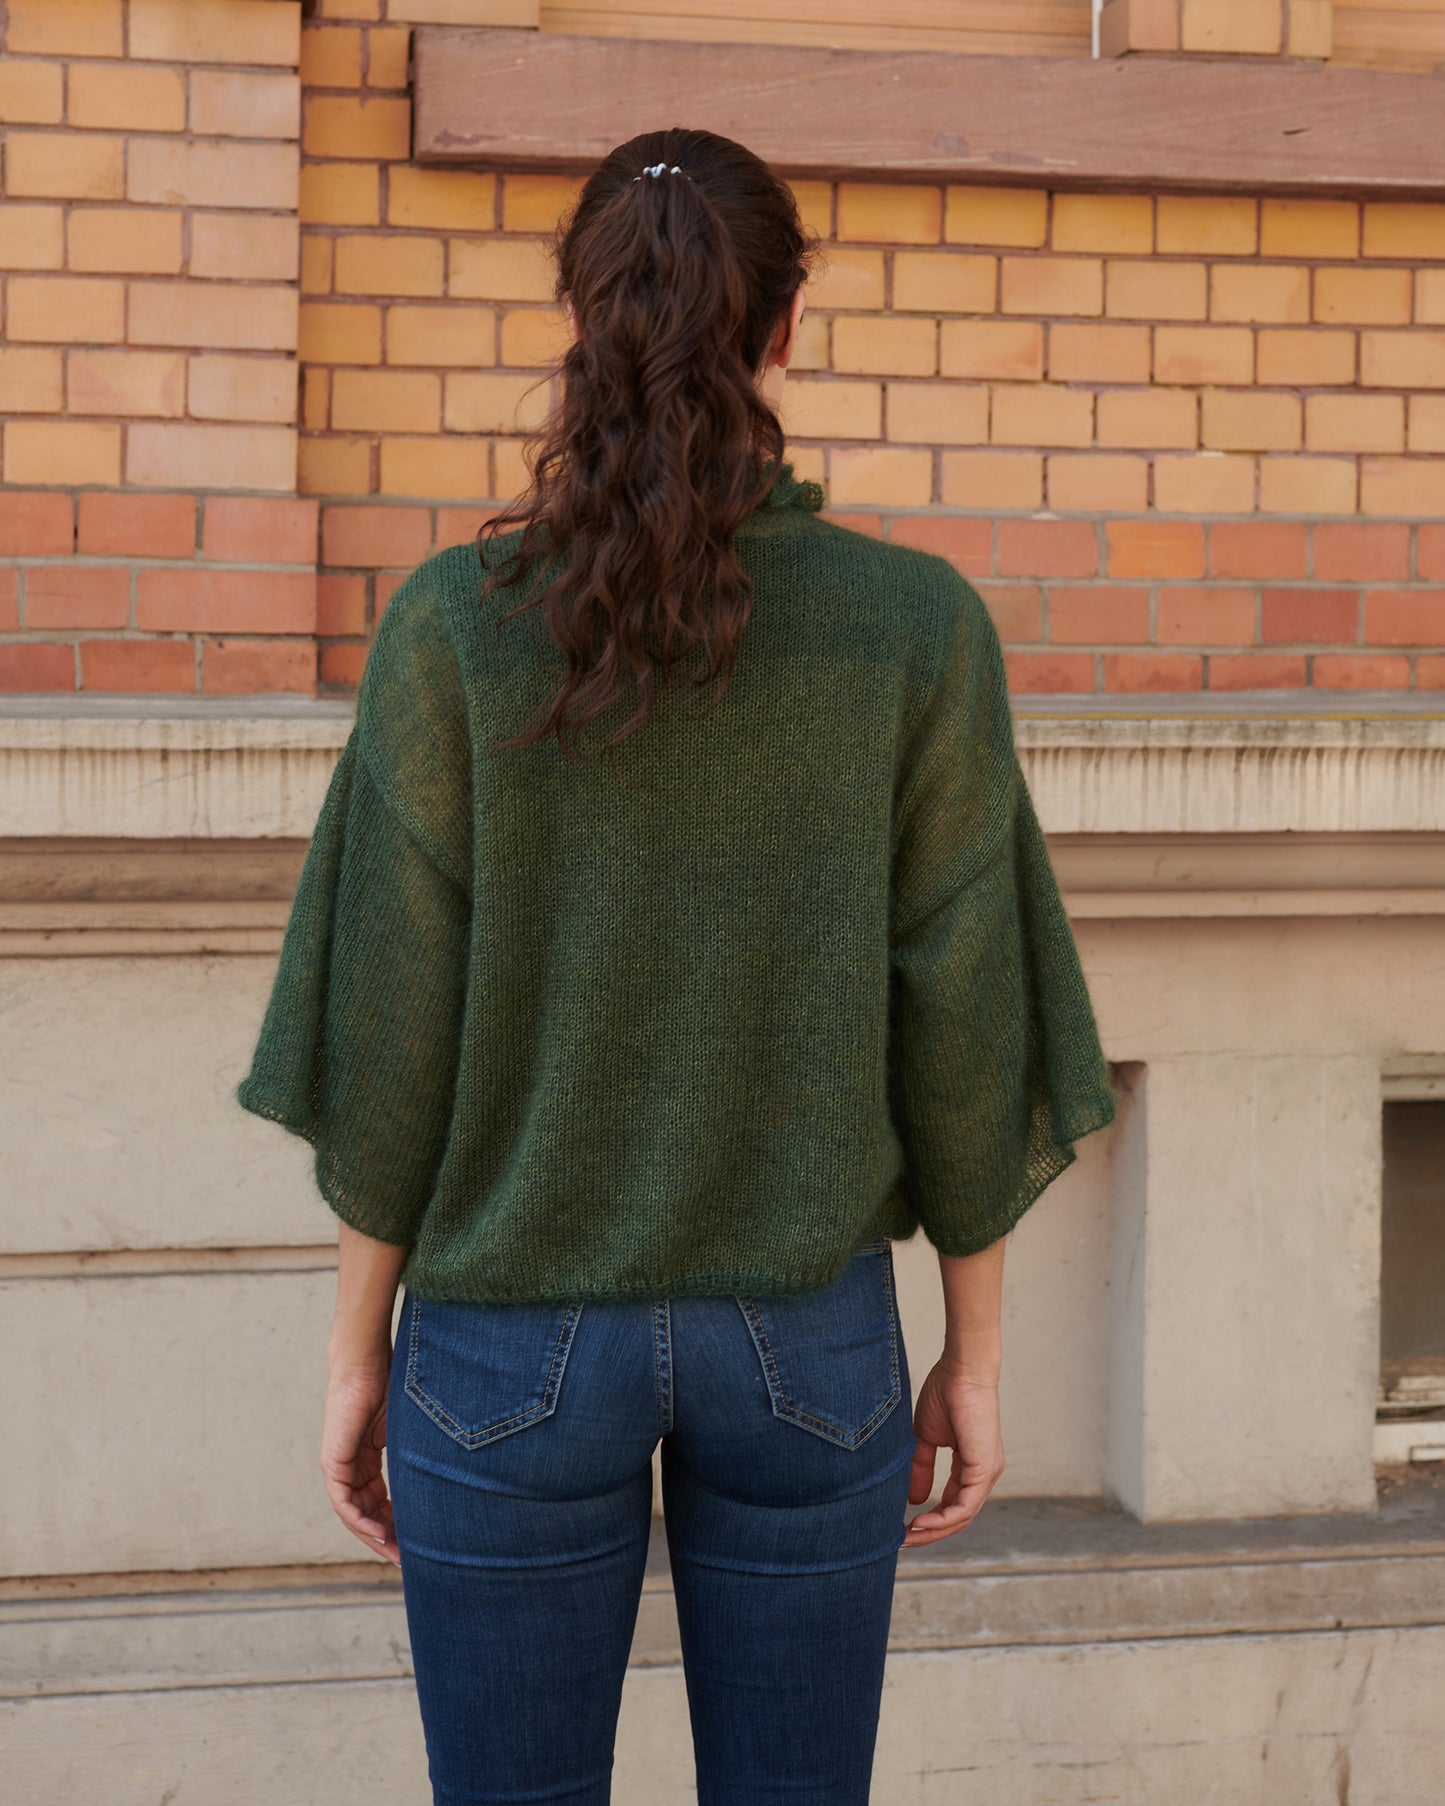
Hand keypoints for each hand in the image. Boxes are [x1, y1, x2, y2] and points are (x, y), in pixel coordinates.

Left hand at [320, 1358, 400, 1566]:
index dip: (397, 1524)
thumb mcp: (409, 1428)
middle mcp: (351, 1466)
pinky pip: (344, 1503)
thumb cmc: (393, 1384)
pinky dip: (362, 1521)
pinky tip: (381, 1533)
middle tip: (408, 1560)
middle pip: (367, 1513)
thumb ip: (417, 1452)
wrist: (368, 1362)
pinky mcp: (333, 1462)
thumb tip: (453, 1468)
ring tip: (397, 1554)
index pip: (379, 1501)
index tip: (417, 1542)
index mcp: (367, 1458)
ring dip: (375, 1536)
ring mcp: (339, 1466)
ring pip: (355, 1514)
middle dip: (388, 1538)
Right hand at [902, 1356, 1004, 1547]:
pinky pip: (966, 1506)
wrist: (961, 1370)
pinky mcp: (985, 1468)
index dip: (929, 1520)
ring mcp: (987, 1473)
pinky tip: (922, 1521)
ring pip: (963, 1517)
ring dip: (934, 1530)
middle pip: (959, 1518)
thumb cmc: (945, 1394)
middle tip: (902, 1541)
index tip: (902, 1527)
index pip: (953, 1505)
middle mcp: (983, 1475)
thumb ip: (921, 1468)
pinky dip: (944, 1518)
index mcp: (972, 1467)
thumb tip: (915, 1500)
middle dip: (930, 1533)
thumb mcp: (925, 1437)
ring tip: (908, 1534)